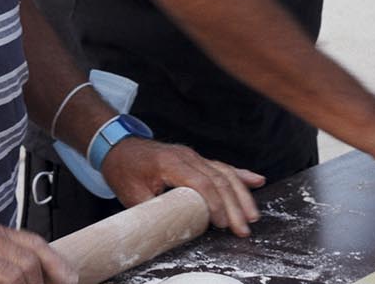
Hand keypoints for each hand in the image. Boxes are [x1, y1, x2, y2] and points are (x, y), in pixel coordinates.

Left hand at [100, 138, 264, 236]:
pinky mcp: (197, 160)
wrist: (118, 146)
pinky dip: (240, 175)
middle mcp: (187, 156)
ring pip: (225, 173)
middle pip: (219, 179)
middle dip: (235, 205)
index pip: (201, 182)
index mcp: (171, 162)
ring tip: (253, 215)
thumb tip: (168, 229)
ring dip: (242, 195)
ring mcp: (194, 156)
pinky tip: (257, 181)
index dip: (215, 203)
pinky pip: (222, 167)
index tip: (222, 223)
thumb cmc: (123, 169)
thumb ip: (152, 209)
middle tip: (244, 228)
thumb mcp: (131, 193)